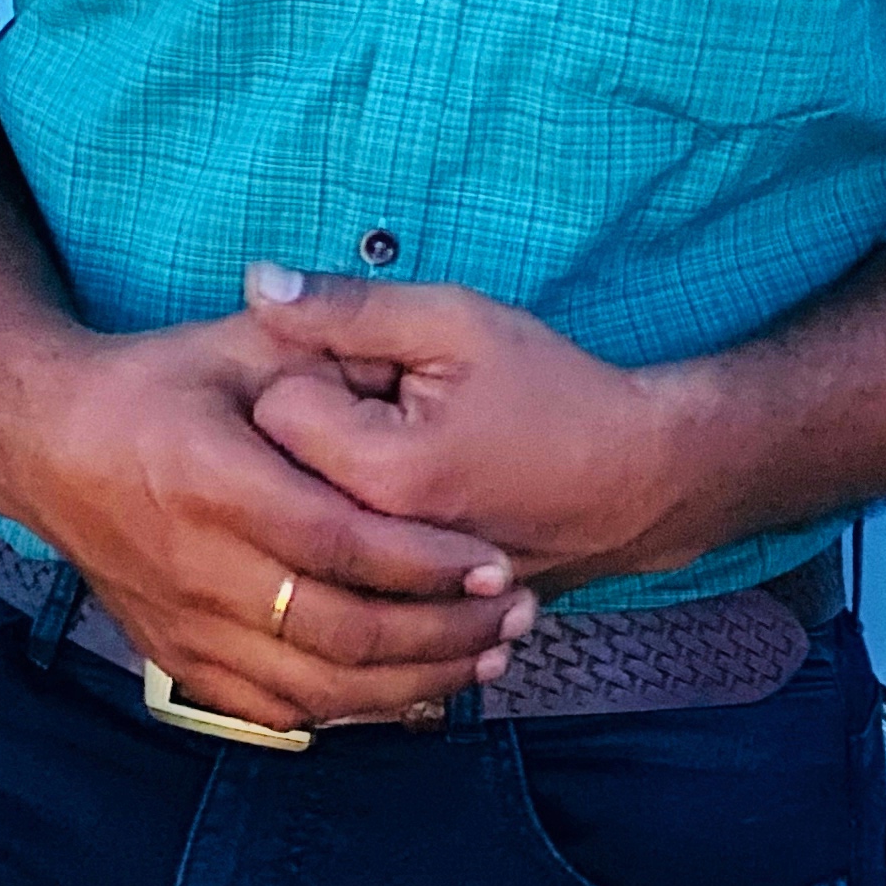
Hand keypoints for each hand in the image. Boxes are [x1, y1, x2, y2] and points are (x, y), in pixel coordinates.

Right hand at [0, 300, 537, 731]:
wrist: (49, 443)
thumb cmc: (156, 385)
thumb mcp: (239, 344)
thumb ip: (322, 348)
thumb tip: (399, 352)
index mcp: (217, 482)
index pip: (342, 544)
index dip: (427, 562)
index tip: (495, 562)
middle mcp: (197, 566)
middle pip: (338, 631)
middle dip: (439, 633)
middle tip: (512, 619)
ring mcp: (183, 624)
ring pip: (313, 688)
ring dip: (408, 684)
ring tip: (483, 661)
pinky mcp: (177, 658)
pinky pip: (272, 710)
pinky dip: (347, 712)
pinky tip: (406, 694)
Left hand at [243, 267, 685, 590]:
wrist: (629, 482)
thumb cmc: (552, 392)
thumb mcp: (455, 321)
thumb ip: (348, 305)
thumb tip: (256, 281)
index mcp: (378, 471)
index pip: (271, 405)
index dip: (312, 366)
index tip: (368, 365)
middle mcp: (369, 544)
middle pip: (275, 466)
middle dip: (314, 422)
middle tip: (386, 402)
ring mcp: (383, 585)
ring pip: (300, 513)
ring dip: (329, 471)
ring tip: (400, 444)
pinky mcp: (397, 603)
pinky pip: (333, 554)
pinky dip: (351, 514)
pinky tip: (403, 489)